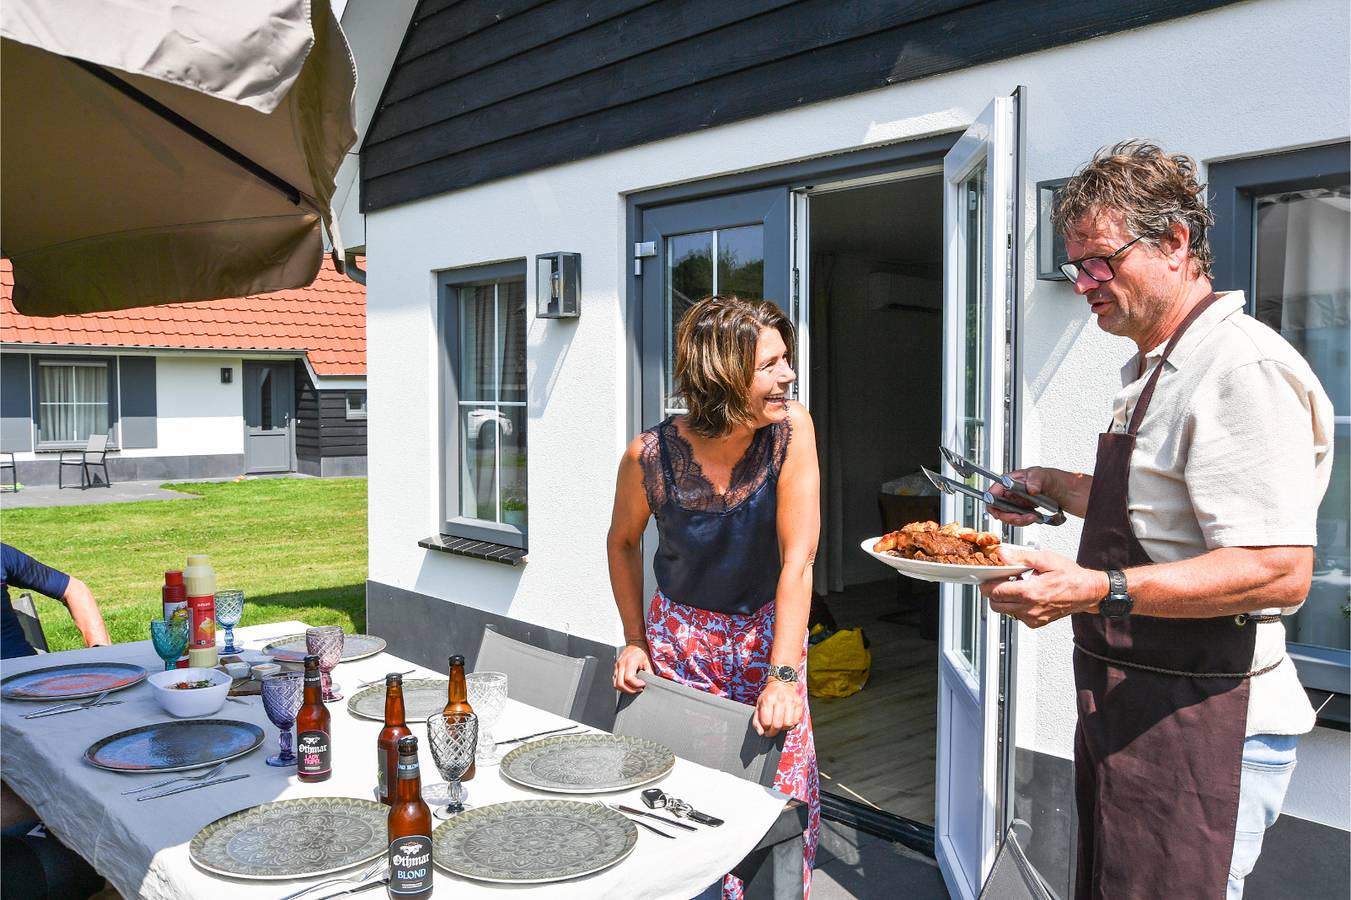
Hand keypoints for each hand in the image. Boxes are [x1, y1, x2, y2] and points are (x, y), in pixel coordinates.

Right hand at [613, 642, 651, 693]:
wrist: (635, 644)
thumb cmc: (641, 651)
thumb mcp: (648, 662)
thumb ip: (649, 673)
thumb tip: (650, 682)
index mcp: (629, 662)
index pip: (629, 678)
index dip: (636, 684)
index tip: (643, 684)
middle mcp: (621, 664)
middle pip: (620, 684)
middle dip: (630, 690)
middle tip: (638, 689)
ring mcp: (617, 667)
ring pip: (616, 684)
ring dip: (625, 690)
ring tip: (634, 688)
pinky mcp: (616, 669)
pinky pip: (615, 681)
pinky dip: (622, 686)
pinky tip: (629, 685)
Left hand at [754, 678, 802, 736]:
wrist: (782, 684)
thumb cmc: (769, 696)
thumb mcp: (759, 705)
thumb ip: (756, 721)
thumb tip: (761, 733)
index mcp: (768, 700)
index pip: (767, 722)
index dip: (766, 729)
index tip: (766, 730)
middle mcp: (780, 700)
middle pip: (777, 725)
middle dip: (774, 732)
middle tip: (772, 731)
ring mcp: (791, 701)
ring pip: (788, 724)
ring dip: (783, 728)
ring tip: (780, 725)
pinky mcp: (799, 703)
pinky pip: (796, 720)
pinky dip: (791, 724)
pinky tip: (786, 720)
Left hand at [979, 546, 1107, 627]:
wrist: (1088, 592)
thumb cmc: (1070, 575)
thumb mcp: (1045, 559)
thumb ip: (1020, 557)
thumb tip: (1002, 554)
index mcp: (1030, 592)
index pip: (995, 592)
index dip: (987, 584)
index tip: (988, 577)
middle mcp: (1030, 609)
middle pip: (995, 605)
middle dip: (993, 592)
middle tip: (1000, 580)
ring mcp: (1033, 618)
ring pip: (1005, 611)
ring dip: (1004, 600)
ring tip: (1016, 586)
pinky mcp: (1036, 622)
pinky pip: (1017, 616)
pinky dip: (1016, 606)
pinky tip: (1026, 595)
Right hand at [986, 467, 1053, 526]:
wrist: (1058, 488)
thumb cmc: (1046, 478)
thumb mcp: (1042, 475)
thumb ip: (1036, 480)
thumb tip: (1031, 488)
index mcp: (1008, 481)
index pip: (992, 493)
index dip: (993, 504)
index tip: (999, 512)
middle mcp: (1008, 493)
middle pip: (998, 509)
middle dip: (1009, 516)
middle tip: (1021, 518)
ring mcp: (1014, 503)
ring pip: (1008, 517)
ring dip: (1020, 520)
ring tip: (1032, 516)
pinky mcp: (1020, 511)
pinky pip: (1017, 520)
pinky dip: (1025, 521)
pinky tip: (1034, 517)